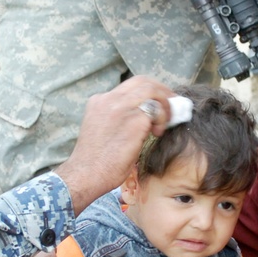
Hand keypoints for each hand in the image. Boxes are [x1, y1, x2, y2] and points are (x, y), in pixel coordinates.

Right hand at [55, 76, 173, 213]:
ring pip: (152, 91)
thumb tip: (143, 119)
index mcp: (99, 101)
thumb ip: (118, 118)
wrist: (85, 175)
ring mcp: (121, 108)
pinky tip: (156, 134)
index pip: (129, 87)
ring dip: (164, 104)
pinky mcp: (134, 121)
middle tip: (171, 106)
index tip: (158, 104)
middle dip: (162, 91)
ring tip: (163, 123)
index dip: (148, 93)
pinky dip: (161, 120)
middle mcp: (109, 99)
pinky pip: (156, 112)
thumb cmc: (95, 161)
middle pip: (143, 82)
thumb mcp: (102, 129)